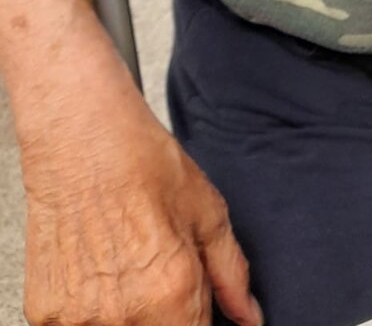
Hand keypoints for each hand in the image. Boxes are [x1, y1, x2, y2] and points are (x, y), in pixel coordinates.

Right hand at [21, 87, 261, 325]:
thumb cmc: (147, 166)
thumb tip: (251, 317)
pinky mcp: (44, 316)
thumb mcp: (208, 212)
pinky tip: (100, 271)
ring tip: (128, 269)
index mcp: (171, 294)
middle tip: (158, 275)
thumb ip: (231, 274)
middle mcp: (123, 316)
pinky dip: (94, 313)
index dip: (197, 321)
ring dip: (131, 317)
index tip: (193, 304)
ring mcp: (78, 320)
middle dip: (166, 317)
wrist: (82, 140)